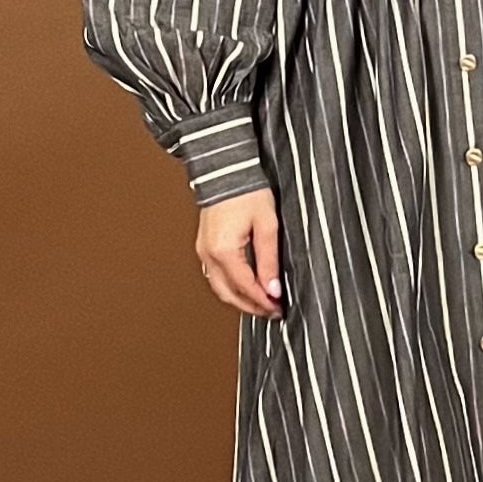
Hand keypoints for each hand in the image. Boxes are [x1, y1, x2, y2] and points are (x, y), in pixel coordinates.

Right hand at [196, 186, 283, 315]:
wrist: (226, 171)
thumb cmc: (247, 191)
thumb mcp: (267, 225)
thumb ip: (269, 260)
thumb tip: (273, 289)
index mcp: (223, 250)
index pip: (245, 287)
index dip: (263, 301)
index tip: (279, 308)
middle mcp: (209, 254)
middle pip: (229, 294)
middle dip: (252, 307)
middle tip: (273, 311)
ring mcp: (203, 251)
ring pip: (220, 288)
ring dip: (241, 299)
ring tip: (262, 302)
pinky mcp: (204, 246)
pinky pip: (216, 276)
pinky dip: (231, 287)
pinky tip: (247, 287)